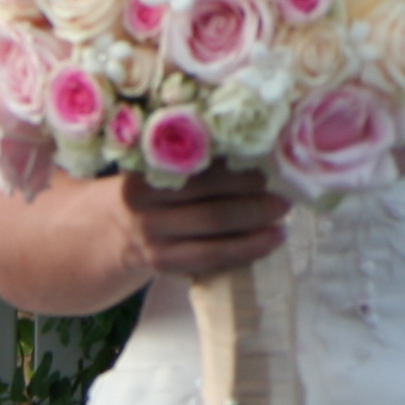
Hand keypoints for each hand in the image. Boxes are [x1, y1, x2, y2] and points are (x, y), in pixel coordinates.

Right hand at [117, 166, 288, 279]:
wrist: (121, 228)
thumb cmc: (161, 187)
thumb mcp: (165, 163)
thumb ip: (198, 153)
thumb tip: (262, 143)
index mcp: (146, 166)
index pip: (198, 164)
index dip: (236, 165)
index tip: (267, 158)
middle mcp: (143, 200)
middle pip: (208, 197)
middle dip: (252, 195)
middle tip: (284, 190)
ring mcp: (152, 234)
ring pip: (212, 230)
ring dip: (255, 222)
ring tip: (282, 213)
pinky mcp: (164, 261)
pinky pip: (211, 257)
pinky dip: (247, 248)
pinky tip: (272, 239)